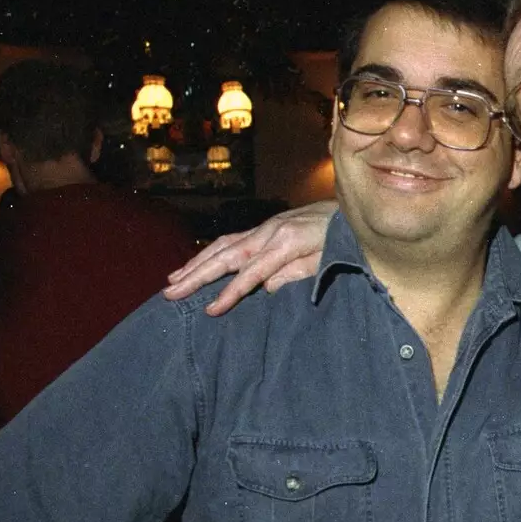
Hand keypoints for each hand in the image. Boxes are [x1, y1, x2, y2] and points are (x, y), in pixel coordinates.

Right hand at [164, 200, 337, 315]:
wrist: (349, 210)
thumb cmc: (343, 239)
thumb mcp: (328, 259)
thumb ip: (298, 272)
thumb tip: (266, 288)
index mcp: (286, 242)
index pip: (251, 272)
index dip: (231, 292)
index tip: (211, 310)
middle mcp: (269, 232)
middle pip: (226, 256)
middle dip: (197, 276)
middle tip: (171, 294)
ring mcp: (264, 227)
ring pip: (222, 245)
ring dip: (195, 263)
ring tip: (172, 282)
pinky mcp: (263, 227)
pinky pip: (229, 240)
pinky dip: (208, 253)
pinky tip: (193, 264)